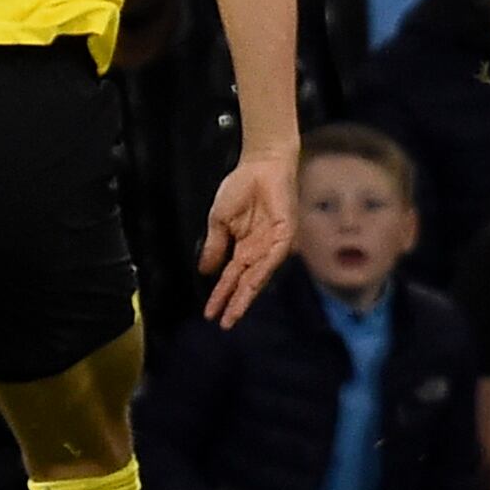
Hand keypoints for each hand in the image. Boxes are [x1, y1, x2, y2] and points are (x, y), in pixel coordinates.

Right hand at [198, 149, 296, 326]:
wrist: (259, 164)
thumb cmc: (241, 188)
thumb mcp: (219, 221)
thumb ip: (214, 246)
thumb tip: (205, 272)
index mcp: (244, 248)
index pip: (231, 278)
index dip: (221, 295)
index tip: (209, 314)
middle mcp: (260, 251)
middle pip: (246, 283)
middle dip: (234, 303)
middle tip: (224, 324)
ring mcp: (273, 245)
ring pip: (259, 276)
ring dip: (246, 295)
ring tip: (234, 313)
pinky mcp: (285, 235)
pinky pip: (272, 258)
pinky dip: (261, 272)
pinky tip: (249, 285)